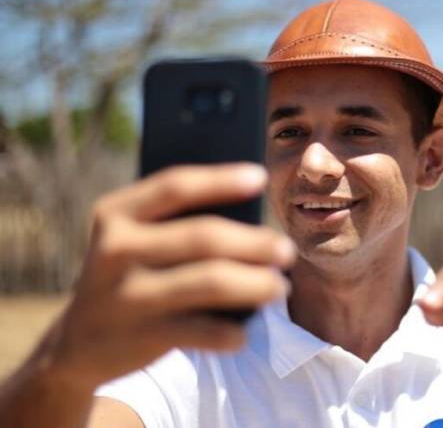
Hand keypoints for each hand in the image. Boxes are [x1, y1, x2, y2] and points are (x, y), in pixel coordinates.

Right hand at [35, 163, 294, 390]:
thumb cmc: (130, 272)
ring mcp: (127, 295)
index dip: (222, 180)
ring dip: (256, 285)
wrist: (78, 340)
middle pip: (204, 237)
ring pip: (210, 283)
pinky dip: (233, 332)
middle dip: (255, 243)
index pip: (176, 186)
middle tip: (287, 251)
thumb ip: (177, 220)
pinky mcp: (141, 335)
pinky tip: (245, 331)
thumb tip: (251, 210)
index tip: (261, 178)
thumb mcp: (135, 238)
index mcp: (116, 213)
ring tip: (280, 287)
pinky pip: (204, 331)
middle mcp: (116, 250)